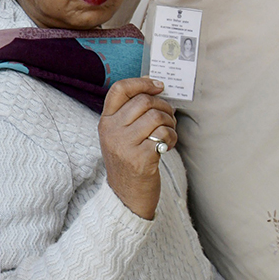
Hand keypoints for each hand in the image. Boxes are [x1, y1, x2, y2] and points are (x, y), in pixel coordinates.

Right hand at [99, 77, 175, 219]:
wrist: (126, 196)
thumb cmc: (128, 162)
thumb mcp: (119, 136)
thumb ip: (130, 113)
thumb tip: (152, 86)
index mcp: (106, 122)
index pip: (120, 89)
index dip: (142, 82)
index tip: (158, 86)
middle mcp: (111, 131)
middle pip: (144, 101)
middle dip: (164, 106)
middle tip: (168, 118)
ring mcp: (124, 145)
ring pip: (156, 117)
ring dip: (170, 124)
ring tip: (168, 134)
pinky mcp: (140, 158)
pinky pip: (164, 135)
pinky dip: (172, 138)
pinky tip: (168, 146)